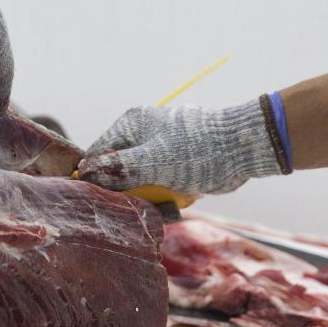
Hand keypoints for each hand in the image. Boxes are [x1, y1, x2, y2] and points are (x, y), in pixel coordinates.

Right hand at [77, 99, 288, 194]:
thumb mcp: (150, 162)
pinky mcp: (174, 164)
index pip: (99, 152)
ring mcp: (159, 149)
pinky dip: (164, 196)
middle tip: (138, 202)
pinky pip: (158, 184)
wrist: (241, 150)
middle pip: (117, 168)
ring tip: (163, 200)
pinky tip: (176, 199)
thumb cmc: (196, 150)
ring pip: (138, 180)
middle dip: (126, 189)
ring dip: (147, 196)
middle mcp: (142, 134)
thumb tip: (85, 171)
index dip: (96, 176)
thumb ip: (116, 168)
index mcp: (131, 124)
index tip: (100, 198)